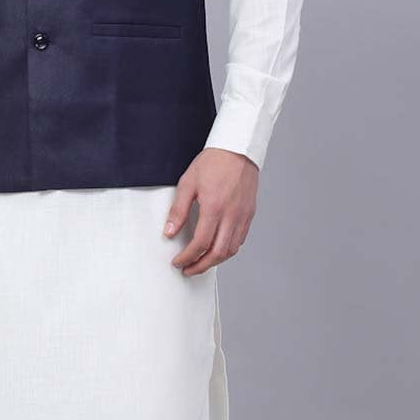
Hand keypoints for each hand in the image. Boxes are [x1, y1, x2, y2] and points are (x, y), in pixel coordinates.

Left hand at [163, 147, 257, 274]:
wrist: (238, 149)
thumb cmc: (213, 162)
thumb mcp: (188, 183)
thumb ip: (178, 210)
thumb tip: (169, 232)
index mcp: (214, 207)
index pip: (200, 243)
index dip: (187, 257)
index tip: (178, 261)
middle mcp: (231, 215)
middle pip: (217, 253)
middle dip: (200, 266)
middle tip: (188, 269)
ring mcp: (243, 216)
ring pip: (231, 250)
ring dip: (214, 261)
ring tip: (201, 263)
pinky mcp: (249, 214)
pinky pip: (240, 240)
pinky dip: (227, 250)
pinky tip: (216, 249)